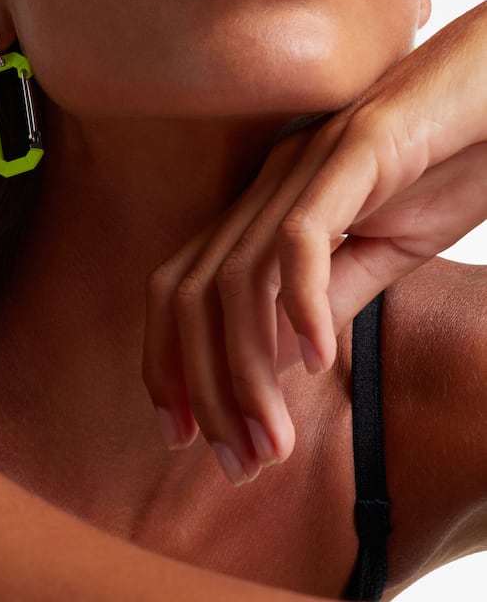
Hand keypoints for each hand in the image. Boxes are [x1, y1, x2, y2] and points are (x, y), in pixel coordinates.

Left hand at [143, 1, 486, 484]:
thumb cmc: (444, 162)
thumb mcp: (383, 250)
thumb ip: (331, 296)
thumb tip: (284, 361)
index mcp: (263, 209)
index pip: (181, 291)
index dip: (168, 363)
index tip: (183, 436)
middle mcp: (266, 187)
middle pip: (191, 293)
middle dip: (202, 386)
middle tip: (238, 462)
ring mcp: (305, 166)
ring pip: (237, 279)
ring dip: (249, 369)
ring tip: (276, 439)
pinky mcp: (355, 150)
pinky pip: (303, 235)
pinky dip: (302, 304)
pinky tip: (320, 359)